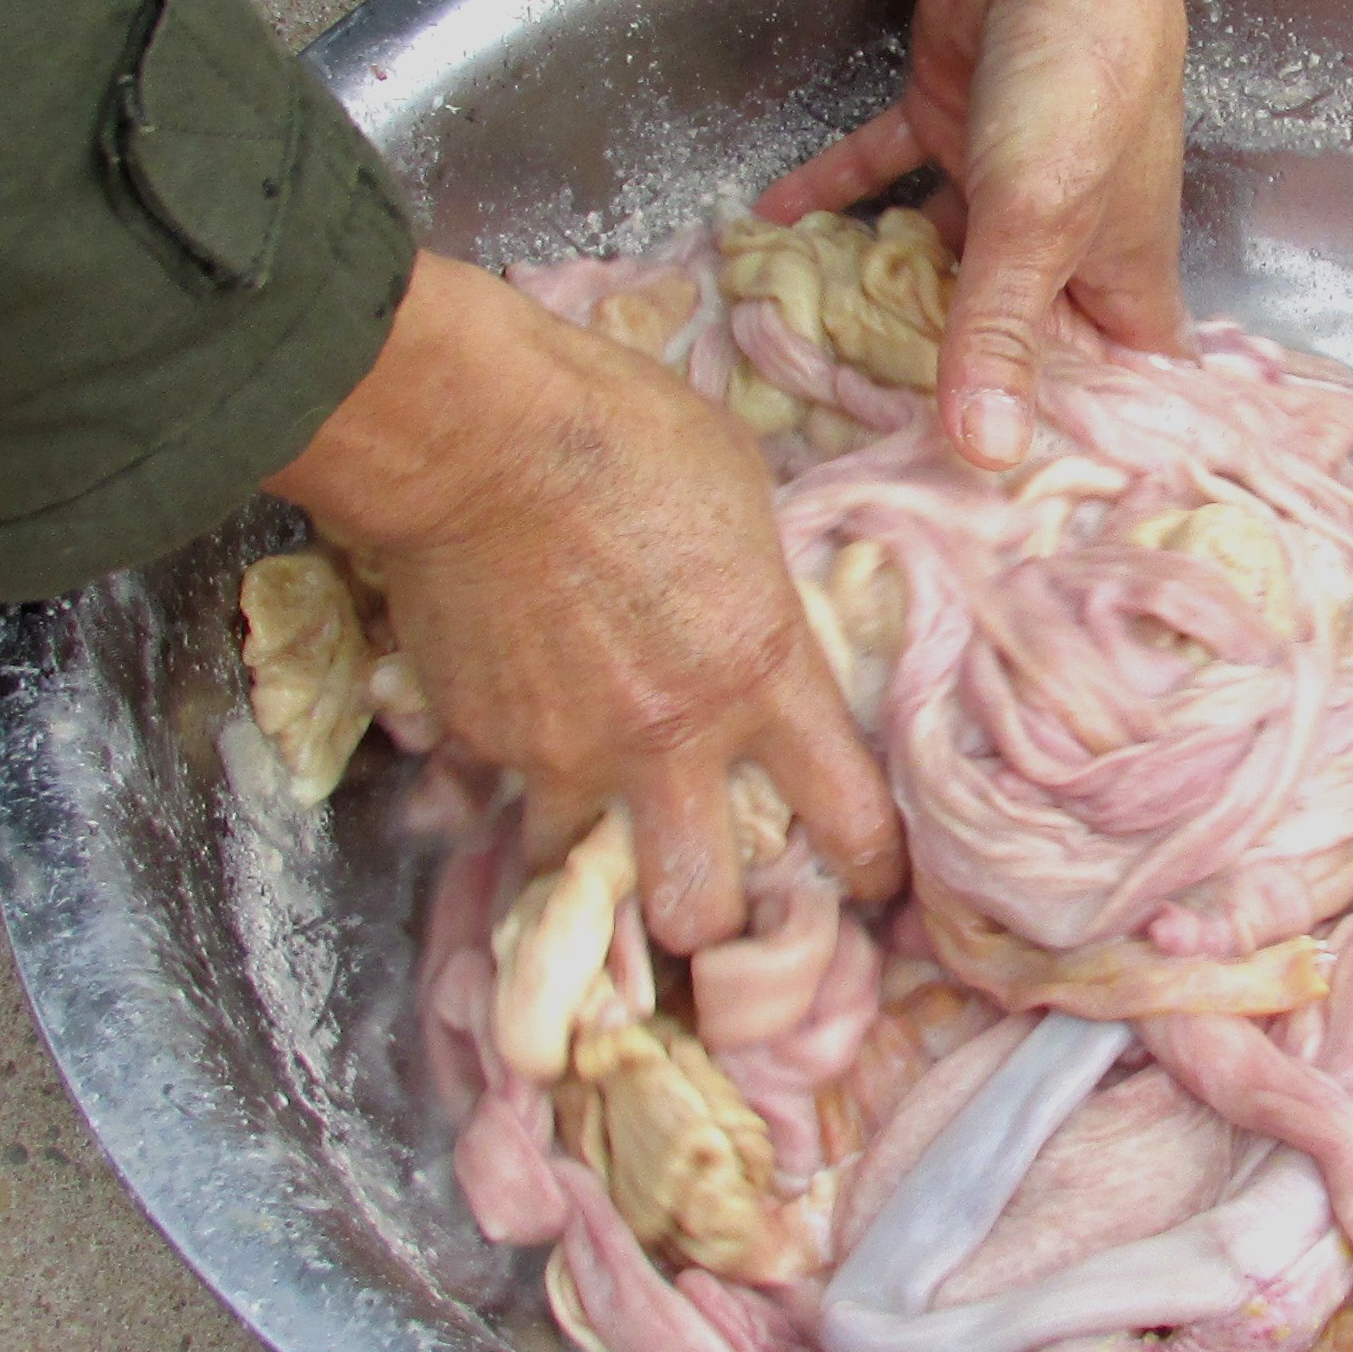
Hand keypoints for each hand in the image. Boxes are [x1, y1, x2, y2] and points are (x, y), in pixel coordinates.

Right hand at [268, 257, 899, 949]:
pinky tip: (515, 727)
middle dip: (707, 916)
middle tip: (707, 894)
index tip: (872, 887)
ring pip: (579, 871)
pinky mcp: (480, 739)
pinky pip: (499, 788)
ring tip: (591, 835)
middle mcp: (667, 739)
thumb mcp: (744, 504)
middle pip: (700, 908)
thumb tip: (762, 619)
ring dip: (588, 860)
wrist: (480, 435)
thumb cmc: (630, 436)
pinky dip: (510, 773)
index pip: (848, 815)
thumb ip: (760, 592)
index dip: (871, 868)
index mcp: (761, 674)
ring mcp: (564, 751)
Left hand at [759, 0, 1183, 465]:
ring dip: (883, 296)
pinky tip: (772, 228)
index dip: (1086, 435)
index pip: (1117, 378)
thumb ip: (996, 336)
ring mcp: (1001, 177)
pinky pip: (884, 172)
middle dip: (961, 382)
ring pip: (939, 260)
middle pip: (1014, 331)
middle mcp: (1067, 236)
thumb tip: (983, 457)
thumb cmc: (1080, 79)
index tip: (1029, 505)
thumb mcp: (1037, 222)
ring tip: (815, 365)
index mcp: (1121, 271)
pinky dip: (833, 197)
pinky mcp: (946, 120)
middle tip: (887, 452)